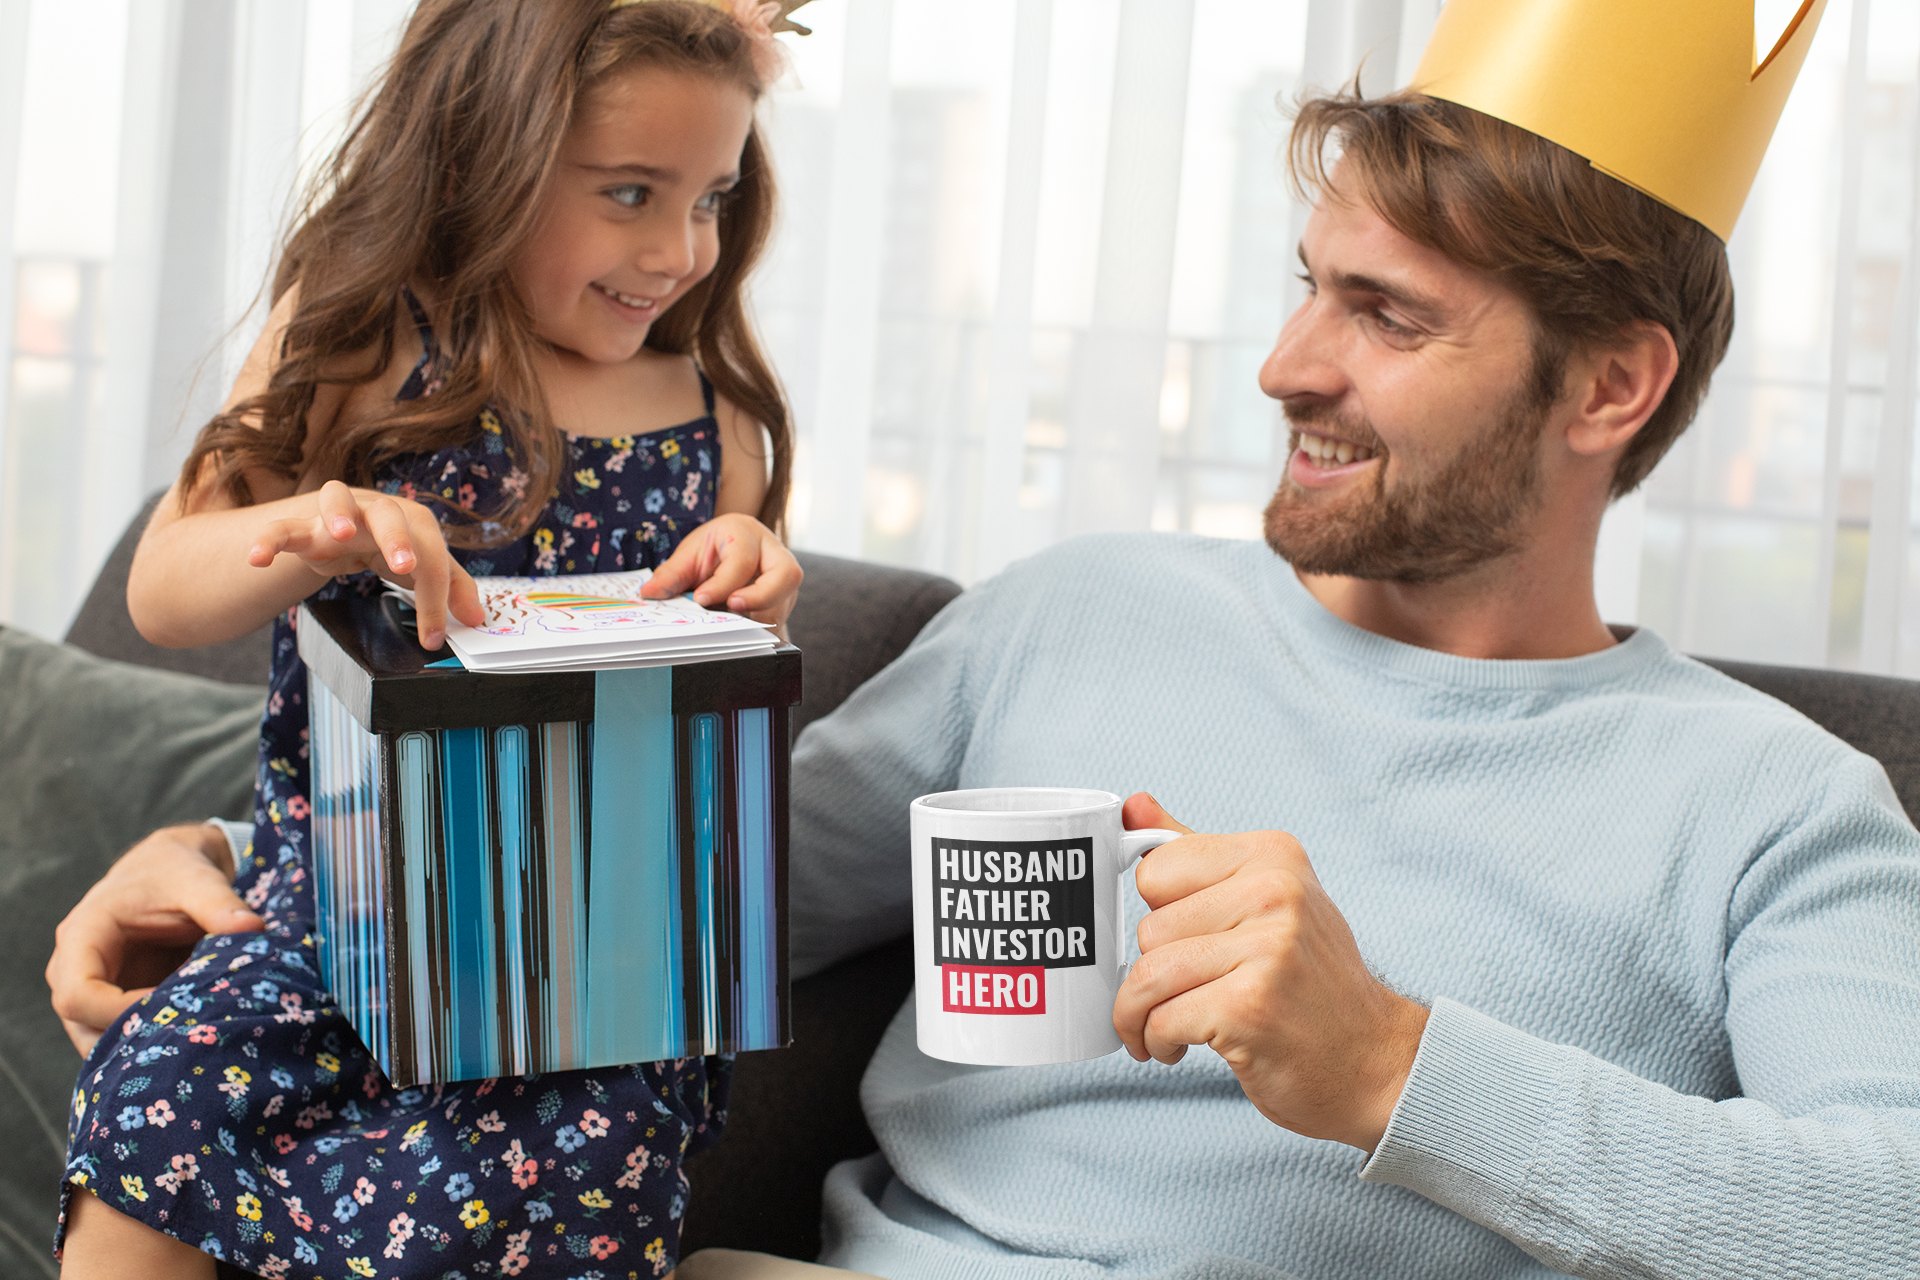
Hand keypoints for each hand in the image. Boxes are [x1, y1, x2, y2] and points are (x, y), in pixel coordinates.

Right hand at [46, 824, 264, 1055]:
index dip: (118, 1013)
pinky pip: (122, 1034)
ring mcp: (94, 989)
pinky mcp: (115, 1001)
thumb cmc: (176, 871)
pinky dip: (152, 1041)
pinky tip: (191, 1041)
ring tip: (190, 1044)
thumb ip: (221, 904)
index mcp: (82, 936)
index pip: (78, 994)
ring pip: (98, 1039)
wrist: (173, 868)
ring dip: (140, 1048)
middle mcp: (75, 968)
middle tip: (185, 1041)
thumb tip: (253, 929)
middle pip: (81, 1025)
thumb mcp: (198, 881)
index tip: (171, 1010)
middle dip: (129, 1040)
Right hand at [246, 479, 484, 648]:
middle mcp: (376, 510)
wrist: (343, 524)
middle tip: (406, 564)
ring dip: (337, 512)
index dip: (436, 598)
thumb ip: (452, 588)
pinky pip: (281, 527)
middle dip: (398, 537)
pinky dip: (269, 540)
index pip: (431, 558)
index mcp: (413, 522)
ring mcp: (336, 514)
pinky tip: (256, 558)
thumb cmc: (390, 545)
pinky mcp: (301, 526)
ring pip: (335, 497)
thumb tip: (478, 619)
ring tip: (336, 533)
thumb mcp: (423, 566)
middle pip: (390, 513)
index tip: (433, 637)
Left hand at [639, 512, 803, 625]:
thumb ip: (670, 575)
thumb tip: (649, 593)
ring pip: (786, 600)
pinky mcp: (785, 598)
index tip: (701, 599)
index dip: (723, 583)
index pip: (742, 560)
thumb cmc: (711, 550)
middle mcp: (774, 552)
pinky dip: (760, 628)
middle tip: (733, 610)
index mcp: (746, 533)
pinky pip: (780, 617)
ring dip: (760, 617)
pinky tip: (739, 636)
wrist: (731, 548)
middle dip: (761, 598)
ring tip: (730, 627)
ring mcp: (784, 577)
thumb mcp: (688, 556)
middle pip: (786, 574)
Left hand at [1112, 793, 1429, 1153]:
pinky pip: (1161, 1019)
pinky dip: (1155, 1042)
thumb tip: (1134, 805)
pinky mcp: (1249, 1006)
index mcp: (1272, 855)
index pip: (1156, 869)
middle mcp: (1274, 892)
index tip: (1178, 943)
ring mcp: (1266, 948)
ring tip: (1166, 1027)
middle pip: (1149, 928)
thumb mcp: (1263, 902)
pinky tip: (1179, 1047)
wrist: (1372, 1060)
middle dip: (1152, 973)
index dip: (1160, 915)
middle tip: (1185, 994)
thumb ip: (1194, 855)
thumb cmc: (1309, 983)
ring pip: (1148, 975)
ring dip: (1141, 1015)